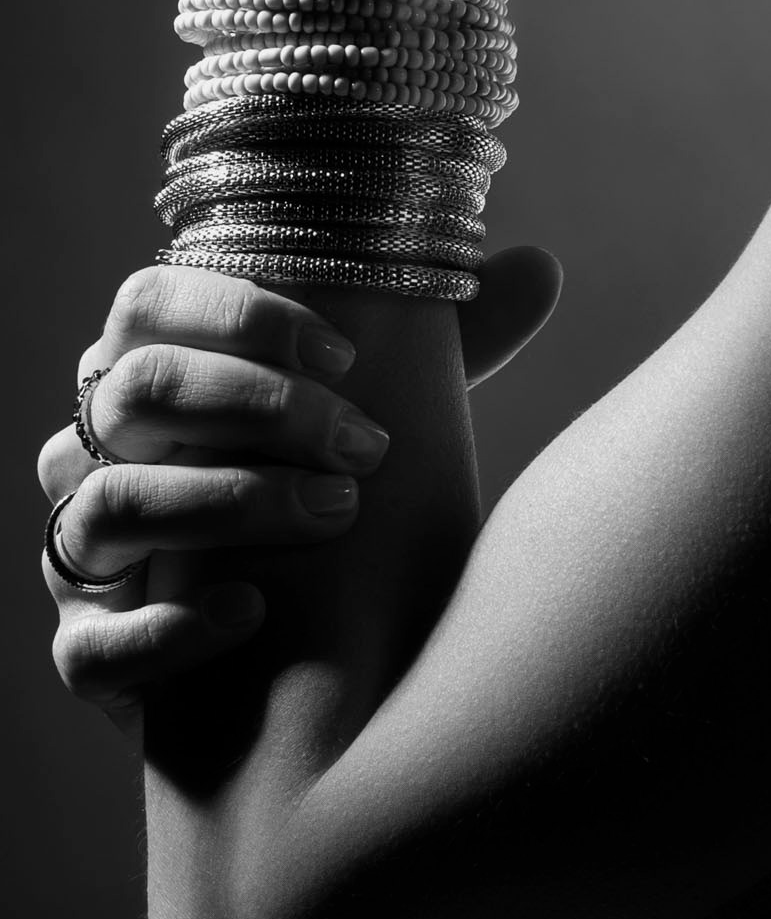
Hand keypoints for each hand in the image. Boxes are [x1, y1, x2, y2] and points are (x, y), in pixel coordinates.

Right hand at [38, 255, 558, 726]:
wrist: (287, 651)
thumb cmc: (330, 491)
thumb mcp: (382, 411)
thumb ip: (448, 341)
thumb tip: (541, 266)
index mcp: (154, 367)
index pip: (149, 301)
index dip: (239, 315)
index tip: (345, 355)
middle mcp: (96, 449)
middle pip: (135, 391)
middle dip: (256, 408)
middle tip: (365, 443)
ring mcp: (81, 549)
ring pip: (108, 506)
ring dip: (228, 502)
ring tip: (335, 513)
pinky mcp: (86, 649)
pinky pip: (88, 646)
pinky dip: (169, 630)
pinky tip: (253, 614)